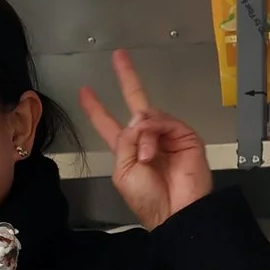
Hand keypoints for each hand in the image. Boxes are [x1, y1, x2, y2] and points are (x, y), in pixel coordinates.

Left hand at [79, 49, 213, 228]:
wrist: (175, 212)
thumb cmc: (147, 199)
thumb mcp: (123, 170)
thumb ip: (125, 141)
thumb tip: (139, 118)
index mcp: (127, 149)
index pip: (109, 123)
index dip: (96, 108)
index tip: (84, 91)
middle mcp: (147, 138)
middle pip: (136, 102)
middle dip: (127, 78)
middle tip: (119, 57)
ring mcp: (167, 135)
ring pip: (148, 116)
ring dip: (142, 134)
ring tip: (146, 157)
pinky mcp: (185, 136)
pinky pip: (165, 121)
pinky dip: (155, 132)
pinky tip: (153, 149)